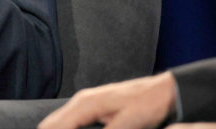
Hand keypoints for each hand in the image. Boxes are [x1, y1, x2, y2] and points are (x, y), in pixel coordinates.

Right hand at [38, 71, 176, 128]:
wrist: (164, 91)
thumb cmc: (148, 104)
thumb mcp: (128, 123)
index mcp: (86, 104)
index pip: (56, 126)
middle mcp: (81, 101)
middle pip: (51, 123)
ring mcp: (86, 103)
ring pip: (59, 122)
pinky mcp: (93, 108)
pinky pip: (69, 121)